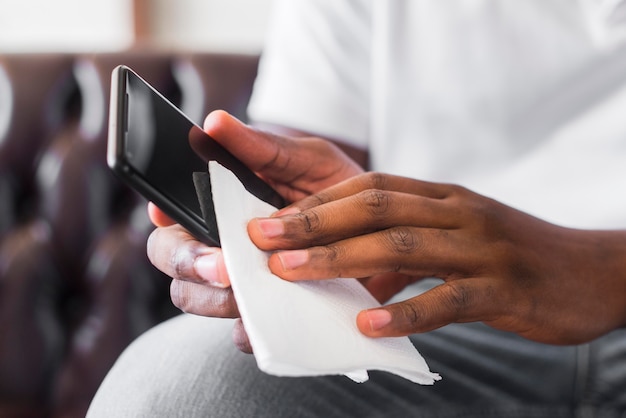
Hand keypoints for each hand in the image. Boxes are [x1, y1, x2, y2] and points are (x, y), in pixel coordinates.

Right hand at [146, 110, 363, 352]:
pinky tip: (269, 321)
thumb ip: (262, 147)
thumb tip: (216, 122)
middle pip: (172, 258)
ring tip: (251, 290)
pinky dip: (249, 329)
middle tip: (223, 266)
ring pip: (195, 298)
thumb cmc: (338, 188)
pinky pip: (239, 332)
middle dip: (190, 263)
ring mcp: (239, 282)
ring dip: (216, 298)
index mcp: (221, 205)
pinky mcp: (264, 315)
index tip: (166, 213)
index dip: (162, 213)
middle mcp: (221, 244)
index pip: (171, 212)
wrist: (386, 233)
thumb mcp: (306, 160)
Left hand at [248, 172, 625, 344]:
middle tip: (263, 240)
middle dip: (313, 224)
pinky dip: (403, 313)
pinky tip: (367, 326)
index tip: (273, 219)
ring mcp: (481, 249)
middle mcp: (457, 213)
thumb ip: (408, 250)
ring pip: (401, 248)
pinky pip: (446, 300)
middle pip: (374, 210)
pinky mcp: (503, 289)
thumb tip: (353, 276)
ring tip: (293, 274)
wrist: (592, 270)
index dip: (318, 203)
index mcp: (442, 197)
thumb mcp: (457, 238)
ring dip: (340, 260)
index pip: (369, 189)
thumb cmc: (513, 255)